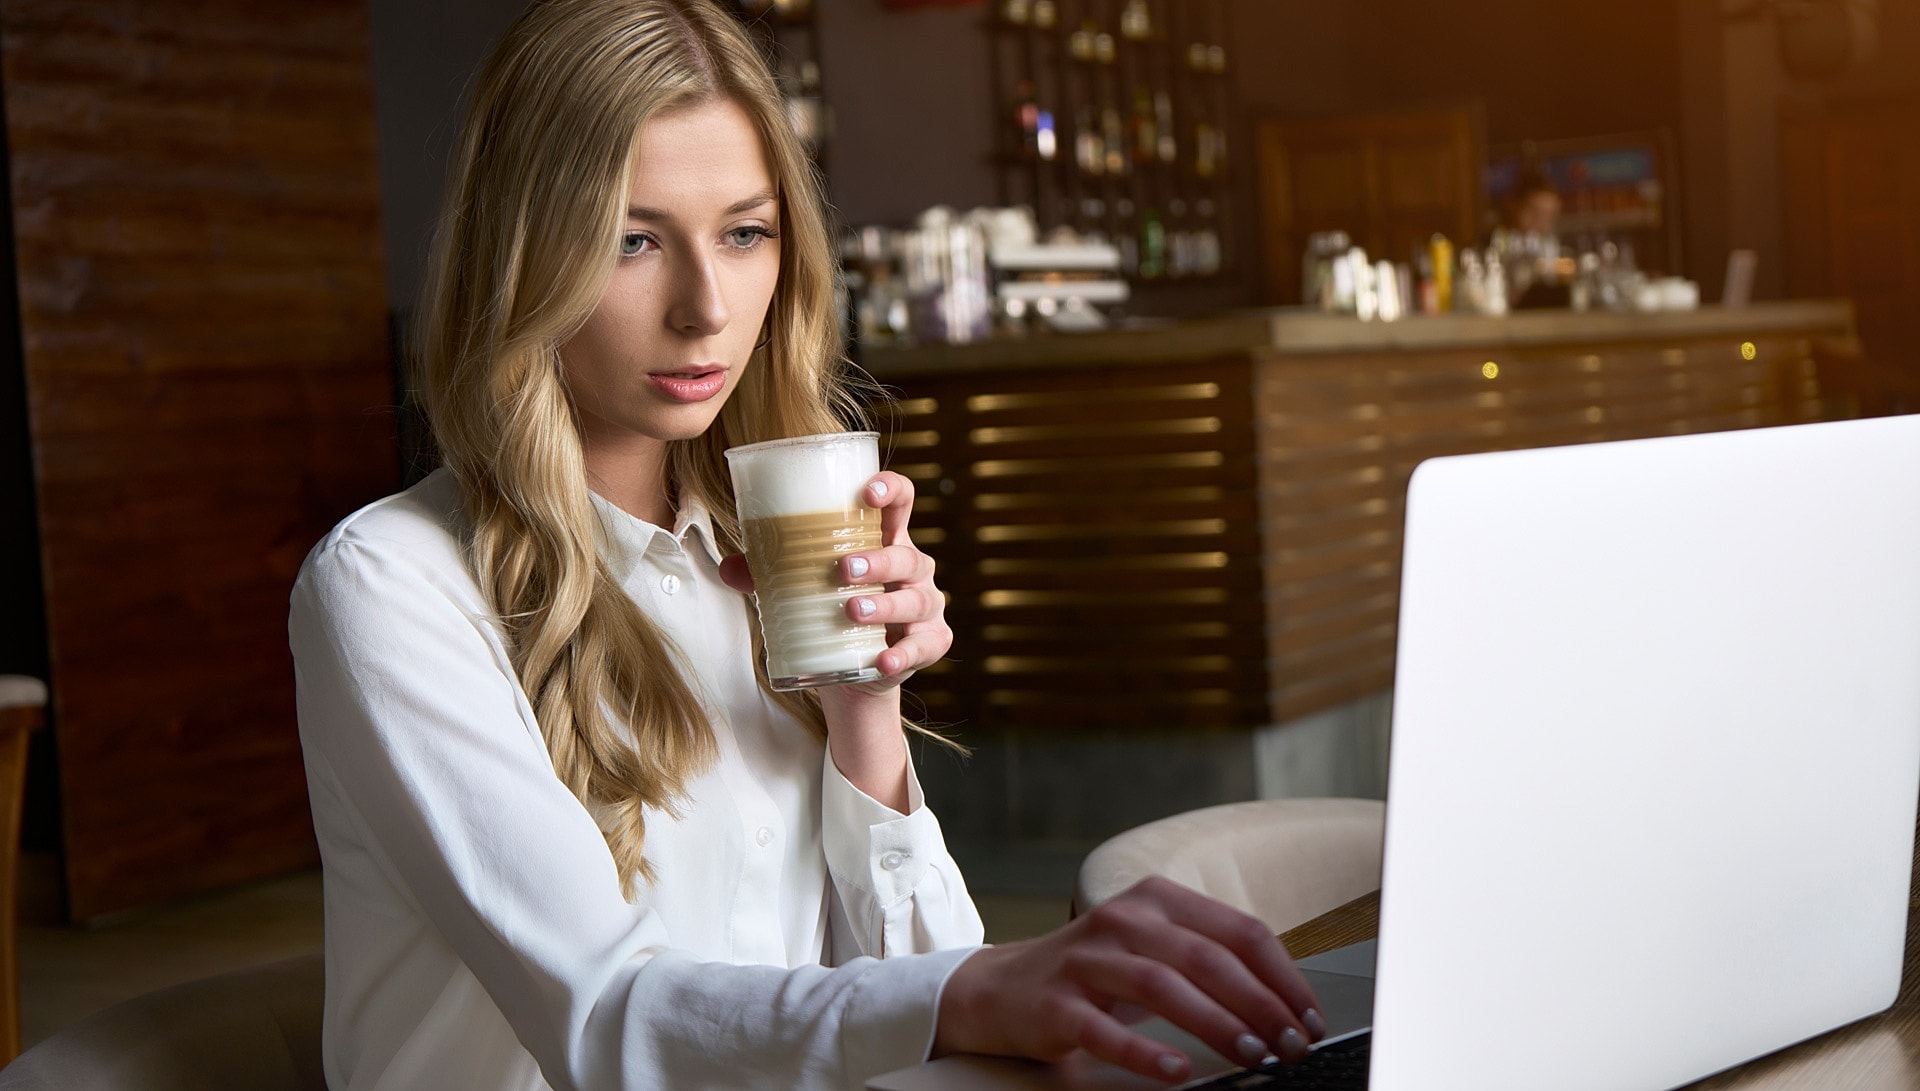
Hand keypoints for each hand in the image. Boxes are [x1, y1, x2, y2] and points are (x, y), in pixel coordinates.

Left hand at [719, 471, 951, 691]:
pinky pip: (922, 647)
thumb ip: (769, 574)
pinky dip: (903, 655)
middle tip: (843, 568)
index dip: (890, 490)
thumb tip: (727, 567)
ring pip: (914, 600)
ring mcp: (926, 606)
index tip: (866, 493)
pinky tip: (883, 660)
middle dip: (877, 560)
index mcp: (886, 541)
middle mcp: (913, 569)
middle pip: (906, 555)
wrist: (854, 671)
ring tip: (852, 610)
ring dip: (885, 605)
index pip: (900, 502)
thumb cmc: (833, 610)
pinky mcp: (931, 643)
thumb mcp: (804, 587)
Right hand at [933, 877, 1327, 1083]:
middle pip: (1207, 958)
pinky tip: (1176, 1073)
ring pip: (1162, 987)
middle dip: (1261, 1005)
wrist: (1000, 987)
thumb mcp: (1152, 947)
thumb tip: (1285, 1007)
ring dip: (1216, 1024)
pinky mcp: (1056, 1002)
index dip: (1283, 977)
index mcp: (1157, 900)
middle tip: (1292, 1045)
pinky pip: (1105, 1029)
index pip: (1238, 931)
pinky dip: (1145, 1053)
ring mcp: (1086, 959)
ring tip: (1253, 1056)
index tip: (1311, 1018)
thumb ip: (1208, 960)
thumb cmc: (1095, 972)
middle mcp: (1123, 919)